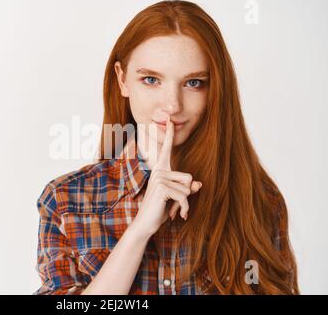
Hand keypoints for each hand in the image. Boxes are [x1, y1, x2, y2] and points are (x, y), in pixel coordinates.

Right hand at [132, 115, 202, 236]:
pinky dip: (184, 208)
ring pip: (187, 188)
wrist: (146, 224)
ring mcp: (159, 178)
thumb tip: (198, 185)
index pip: (166, 149)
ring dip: (184, 202)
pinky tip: (178, 215)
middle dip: (186, 194)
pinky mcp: (162, 187)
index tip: (169, 119)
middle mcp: (159, 171)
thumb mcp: (177, 198)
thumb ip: (187, 189)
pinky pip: (184, 196)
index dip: (169, 134)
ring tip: (173, 209)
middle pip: (189, 177)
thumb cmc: (160, 210)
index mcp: (161, 170)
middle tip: (174, 204)